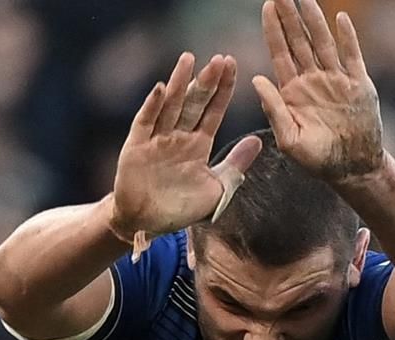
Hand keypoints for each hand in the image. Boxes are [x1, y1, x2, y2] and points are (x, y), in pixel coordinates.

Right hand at [109, 52, 262, 246]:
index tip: (233, 66)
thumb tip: (258, 140)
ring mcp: (156, 140)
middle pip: (194, 103)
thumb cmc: (180, 209)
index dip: (223, 90)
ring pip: (170, 105)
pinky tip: (160, 88)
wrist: (147, 226)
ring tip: (189, 59)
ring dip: (179, 82)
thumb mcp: (216, 189)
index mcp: (198, 144)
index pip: (213, 111)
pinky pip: (144, 122)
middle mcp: (178, 137)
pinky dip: (152, 106)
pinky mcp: (136, 147)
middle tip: (219, 59)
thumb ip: (235, 165)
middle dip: (206, 81)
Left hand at [252, 0, 384, 183]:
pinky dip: (347, 37)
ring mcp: (336, 79)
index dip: (274, 30)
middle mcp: (312, 80)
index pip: (280, 53)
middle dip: (290, 17)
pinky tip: (340, 17)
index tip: (267, 6)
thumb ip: (274, 110)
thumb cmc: (317, 159)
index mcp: (292, 92)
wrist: (352, 168)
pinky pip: (352, 55)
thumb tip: (257, 78)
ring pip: (323, 42)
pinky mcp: (359, 83)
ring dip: (314, 19)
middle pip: (299, 41)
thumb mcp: (289, 140)